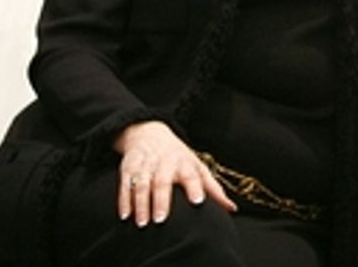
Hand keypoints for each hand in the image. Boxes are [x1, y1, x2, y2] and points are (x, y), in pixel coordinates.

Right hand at [114, 120, 236, 226]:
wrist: (150, 134)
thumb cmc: (179, 157)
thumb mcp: (198, 168)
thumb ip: (213, 189)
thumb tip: (232, 208)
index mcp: (185, 163)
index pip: (192, 175)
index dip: (195, 187)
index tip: (198, 202)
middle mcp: (165, 163)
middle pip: (163, 181)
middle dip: (162, 200)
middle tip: (161, 220)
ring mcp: (146, 165)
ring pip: (142, 184)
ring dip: (141, 204)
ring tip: (142, 223)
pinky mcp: (129, 168)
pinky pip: (124, 185)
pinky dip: (124, 200)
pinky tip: (125, 216)